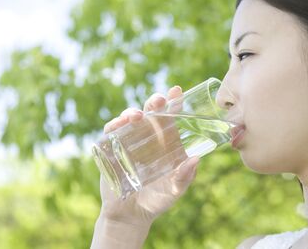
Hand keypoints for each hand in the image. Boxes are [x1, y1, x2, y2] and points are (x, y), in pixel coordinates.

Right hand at [98, 85, 199, 226]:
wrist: (130, 216)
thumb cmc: (157, 201)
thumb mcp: (174, 190)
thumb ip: (185, 177)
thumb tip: (196, 159)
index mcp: (166, 143)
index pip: (170, 118)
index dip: (173, 103)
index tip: (177, 91)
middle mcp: (148, 138)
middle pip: (151, 113)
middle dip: (154, 102)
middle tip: (158, 100)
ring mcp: (129, 142)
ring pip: (130, 119)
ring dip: (132, 112)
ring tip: (137, 116)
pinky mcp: (112, 150)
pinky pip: (111, 132)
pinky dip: (114, 125)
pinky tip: (118, 124)